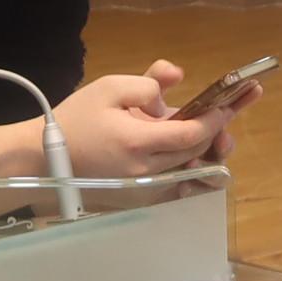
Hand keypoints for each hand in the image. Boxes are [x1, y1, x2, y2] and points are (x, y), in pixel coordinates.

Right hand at [58, 62, 242, 178]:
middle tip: (233, 106)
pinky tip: (202, 150)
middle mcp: (147, 171)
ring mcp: (145, 188)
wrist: (47, 159)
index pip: (190, 134)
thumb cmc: (75, 119)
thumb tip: (172, 89)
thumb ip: (146, 84)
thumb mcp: (108, 88)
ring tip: (220, 127)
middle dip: (218, 130)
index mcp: (137, 143)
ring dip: (209, 148)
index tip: (230, 102)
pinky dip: (192, 165)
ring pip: (189, 167)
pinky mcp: (142, 196)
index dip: (215, 119)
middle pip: (196, 152)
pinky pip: (177, 182)